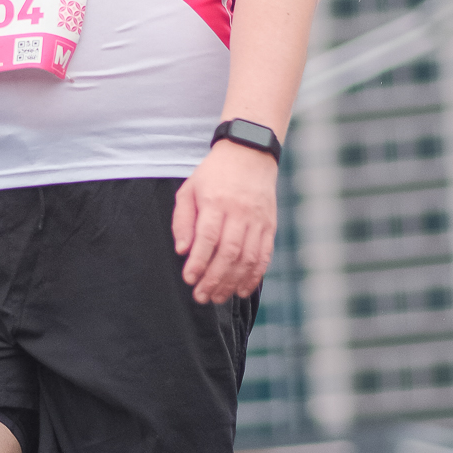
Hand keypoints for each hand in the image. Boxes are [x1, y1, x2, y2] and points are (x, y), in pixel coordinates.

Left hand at [173, 139, 277, 304]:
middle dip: (214, 279)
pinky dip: (254, 276)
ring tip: (217, 298)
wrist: (250, 154)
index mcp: (216, 201)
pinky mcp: (270, 225)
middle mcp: (239, 212)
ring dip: (232, 282)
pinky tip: (241, 290)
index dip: (198, 262)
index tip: (189, 279)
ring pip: (248, 258)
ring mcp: (258, 220)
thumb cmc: (213, 175)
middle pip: (229, 252)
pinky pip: (264, 255)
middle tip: (201, 296)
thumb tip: (182, 251)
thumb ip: (183, 220)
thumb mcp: (189, 189)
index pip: (208, 237)